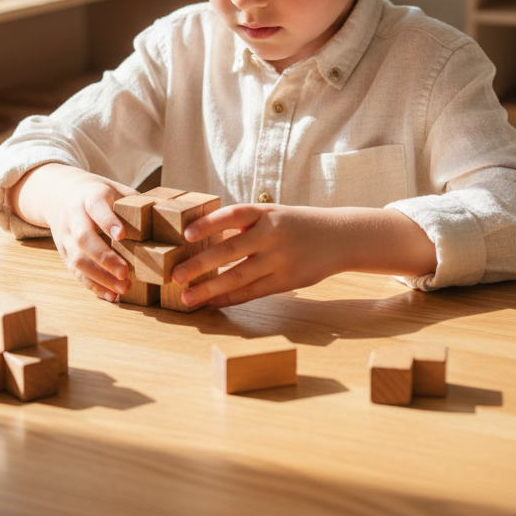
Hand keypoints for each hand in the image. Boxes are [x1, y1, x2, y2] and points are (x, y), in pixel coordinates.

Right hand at [8, 164, 138, 301]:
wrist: (62, 194)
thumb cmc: (101, 194)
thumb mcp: (117, 190)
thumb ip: (136, 203)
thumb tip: (168, 215)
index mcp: (90, 197)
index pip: (96, 208)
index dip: (107, 221)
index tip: (121, 234)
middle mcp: (74, 217)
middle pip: (84, 238)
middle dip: (104, 258)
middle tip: (125, 273)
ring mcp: (66, 236)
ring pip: (77, 259)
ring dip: (100, 277)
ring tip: (123, 289)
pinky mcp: (64, 253)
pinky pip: (75, 272)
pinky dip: (93, 286)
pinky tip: (110, 295)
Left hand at [169, 203, 437, 308]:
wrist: (340, 237)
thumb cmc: (297, 224)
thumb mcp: (274, 214)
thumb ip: (245, 225)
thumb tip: (206, 238)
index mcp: (266, 213)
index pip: (233, 215)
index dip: (209, 224)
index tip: (186, 235)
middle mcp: (272, 235)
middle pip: (229, 251)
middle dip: (199, 265)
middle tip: (175, 276)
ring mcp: (280, 259)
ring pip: (238, 277)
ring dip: (209, 289)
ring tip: (187, 298)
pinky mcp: (287, 281)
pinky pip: (253, 292)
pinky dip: (230, 298)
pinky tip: (212, 302)